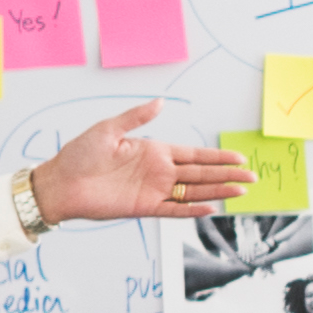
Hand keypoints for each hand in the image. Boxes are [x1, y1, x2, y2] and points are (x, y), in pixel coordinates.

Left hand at [31, 101, 253, 223]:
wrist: (60, 182)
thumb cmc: (79, 154)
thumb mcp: (109, 129)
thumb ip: (137, 117)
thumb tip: (161, 102)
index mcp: (153, 151)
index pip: (194, 154)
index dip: (217, 156)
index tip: (239, 157)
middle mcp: (158, 171)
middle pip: (201, 173)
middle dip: (227, 174)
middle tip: (253, 176)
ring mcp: (153, 191)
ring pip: (194, 191)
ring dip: (218, 191)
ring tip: (241, 191)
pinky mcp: (144, 208)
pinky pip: (174, 210)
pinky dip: (192, 210)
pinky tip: (211, 208)